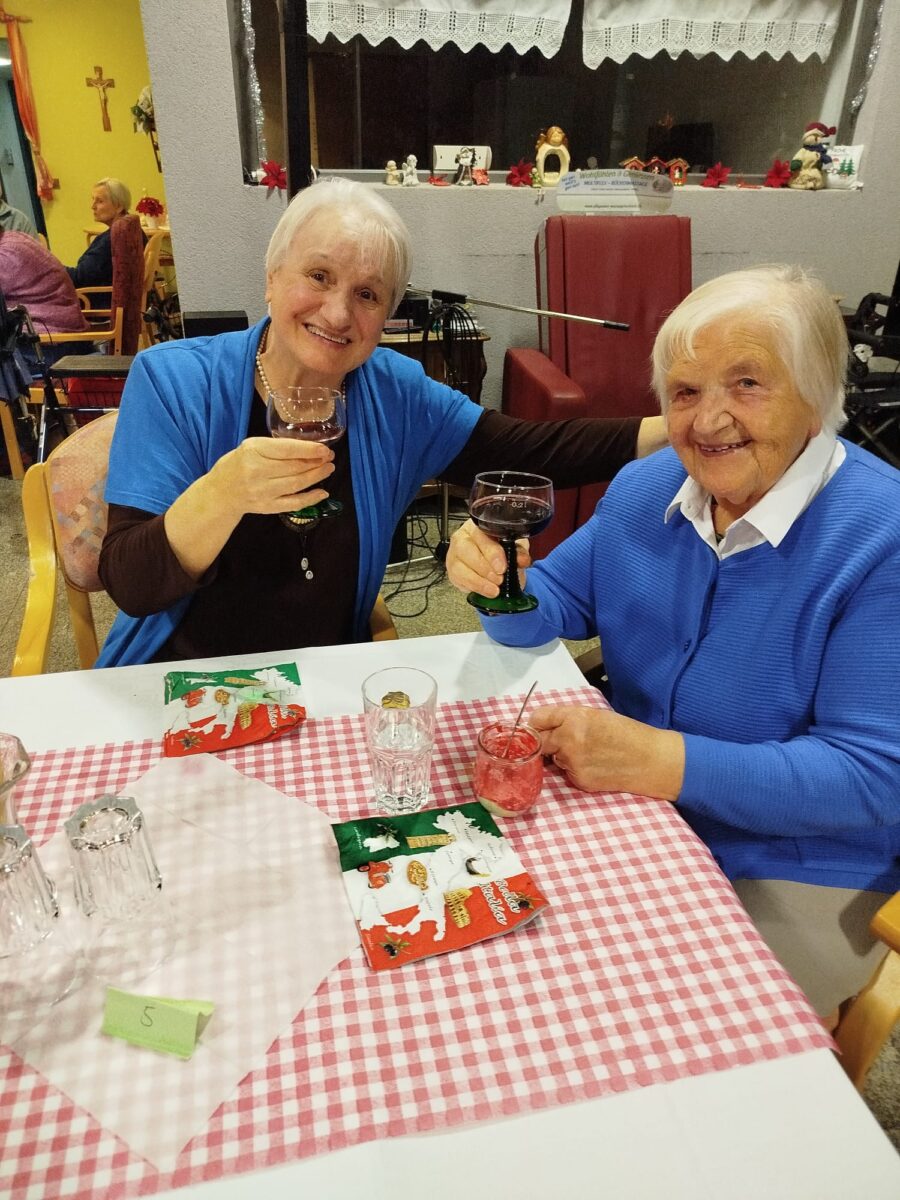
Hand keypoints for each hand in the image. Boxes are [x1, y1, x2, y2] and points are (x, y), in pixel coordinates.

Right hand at [210, 436, 335, 519]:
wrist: (221, 493)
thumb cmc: (238, 464)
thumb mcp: (251, 447)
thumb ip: (275, 447)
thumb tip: (309, 448)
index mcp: (253, 451)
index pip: (286, 450)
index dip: (309, 449)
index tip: (325, 448)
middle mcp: (257, 471)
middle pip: (295, 467)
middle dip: (317, 462)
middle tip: (330, 458)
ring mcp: (263, 491)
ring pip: (297, 484)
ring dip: (317, 477)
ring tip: (328, 469)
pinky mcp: (268, 507)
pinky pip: (294, 503)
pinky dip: (311, 499)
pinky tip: (323, 493)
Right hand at [445, 518, 530, 596]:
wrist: (497, 564)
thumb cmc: (502, 551)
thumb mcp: (514, 547)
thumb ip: (518, 551)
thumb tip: (522, 560)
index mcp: (477, 526)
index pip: (480, 534)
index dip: (491, 552)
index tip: (502, 567)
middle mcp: (461, 538)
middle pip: (465, 550)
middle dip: (484, 568)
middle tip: (499, 579)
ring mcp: (454, 555)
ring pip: (459, 567)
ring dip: (479, 581)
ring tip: (495, 589)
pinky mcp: (452, 571)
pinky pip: (458, 580)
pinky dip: (474, 587)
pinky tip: (486, 590)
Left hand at [529, 704, 684, 800]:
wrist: (650, 760)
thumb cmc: (627, 733)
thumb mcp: (597, 715)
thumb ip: (569, 718)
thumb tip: (544, 724)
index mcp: (574, 717)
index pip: (538, 718)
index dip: (538, 723)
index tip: (540, 726)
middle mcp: (569, 739)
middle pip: (539, 741)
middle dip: (546, 741)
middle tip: (560, 741)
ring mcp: (572, 762)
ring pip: (553, 758)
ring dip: (561, 755)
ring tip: (589, 752)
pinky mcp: (578, 780)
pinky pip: (566, 772)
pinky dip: (574, 769)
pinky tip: (594, 765)